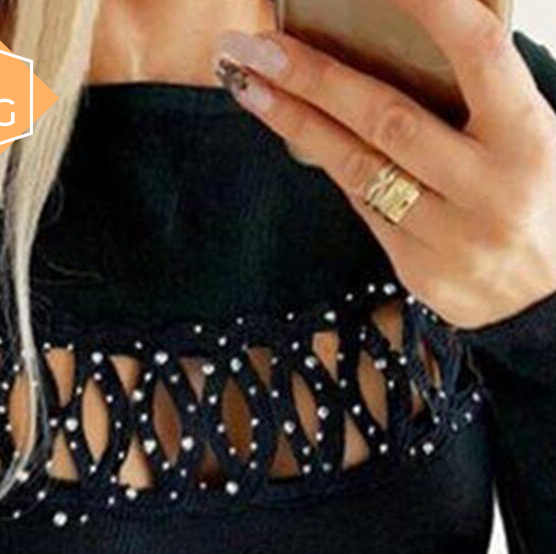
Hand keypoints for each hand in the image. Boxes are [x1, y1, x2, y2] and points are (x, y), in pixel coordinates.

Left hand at [215, 0, 555, 330]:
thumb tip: (401, 44)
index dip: (429, 7)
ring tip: (248, 87)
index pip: (477, 53)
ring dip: (296, 123)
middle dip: (313, 77)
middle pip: (386, 119)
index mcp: (528, 138)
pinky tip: (294, 130)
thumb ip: (480, 101)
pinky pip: (364, 207)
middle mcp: (488, 187)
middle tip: (253, 47)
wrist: (548, 303)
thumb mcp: (531, 140)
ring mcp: (449, 236)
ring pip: (359, 169)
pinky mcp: (418, 271)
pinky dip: (332, 165)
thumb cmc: (538, 200)